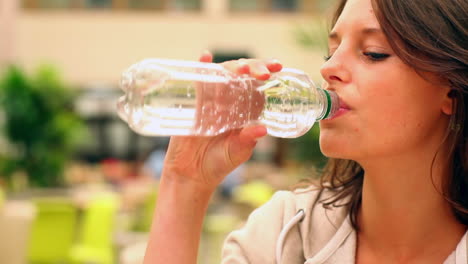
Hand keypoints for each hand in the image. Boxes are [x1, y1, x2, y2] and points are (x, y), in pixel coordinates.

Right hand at [162, 51, 282, 191]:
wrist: (190, 174)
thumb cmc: (218, 164)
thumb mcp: (237, 153)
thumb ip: (247, 141)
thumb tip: (262, 129)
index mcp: (245, 111)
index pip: (258, 85)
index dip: (267, 73)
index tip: (277, 68)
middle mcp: (230, 101)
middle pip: (242, 75)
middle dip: (254, 67)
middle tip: (262, 73)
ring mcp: (211, 99)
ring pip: (223, 74)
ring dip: (232, 66)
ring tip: (241, 68)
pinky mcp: (194, 102)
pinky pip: (198, 81)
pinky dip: (201, 66)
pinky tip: (205, 56)